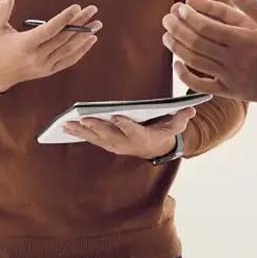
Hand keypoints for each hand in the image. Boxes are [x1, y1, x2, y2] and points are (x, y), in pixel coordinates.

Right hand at [0, 0, 99, 92]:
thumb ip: (3, 8)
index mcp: (25, 44)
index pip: (49, 30)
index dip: (64, 18)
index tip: (76, 7)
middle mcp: (37, 56)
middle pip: (63, 37)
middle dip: (80, 23)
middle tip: (92, 10)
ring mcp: (45, 65)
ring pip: (69, 49)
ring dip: (84, 36)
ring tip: (96, 24)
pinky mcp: (49, 71)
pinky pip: (69, 60)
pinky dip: (82, 50)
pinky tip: (90, 40)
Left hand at [62, 108, 195, 159]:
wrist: (155, 149)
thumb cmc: (163, 132)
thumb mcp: (175, 125)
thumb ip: (181, 117)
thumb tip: (192, 108)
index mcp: (142, 137)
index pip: (133, 130)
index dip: (125, 124)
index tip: (117, 116)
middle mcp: (126, 144)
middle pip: (110, 135)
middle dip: (97, 127)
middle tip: (84, 119)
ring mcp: (114, 145)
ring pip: (96, 138)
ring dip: (81, 131)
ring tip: (67, 123)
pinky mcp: (106, 144)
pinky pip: (90, 139)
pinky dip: (78, 133)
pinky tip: (65, 127)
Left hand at [161, 0, 256, 103]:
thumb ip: (253, 5)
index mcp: (244, 40)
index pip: (209, 27)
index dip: (191, 17)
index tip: (180, 7)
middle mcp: (234, 59)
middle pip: (198, 43)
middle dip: (179, 29)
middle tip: (166, 18)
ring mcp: (230, 76)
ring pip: (196, 62)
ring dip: (178, 48)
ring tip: (166, 35)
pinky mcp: (228, 91)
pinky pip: (201, 85)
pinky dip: (185, 76)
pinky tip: (176, 63)